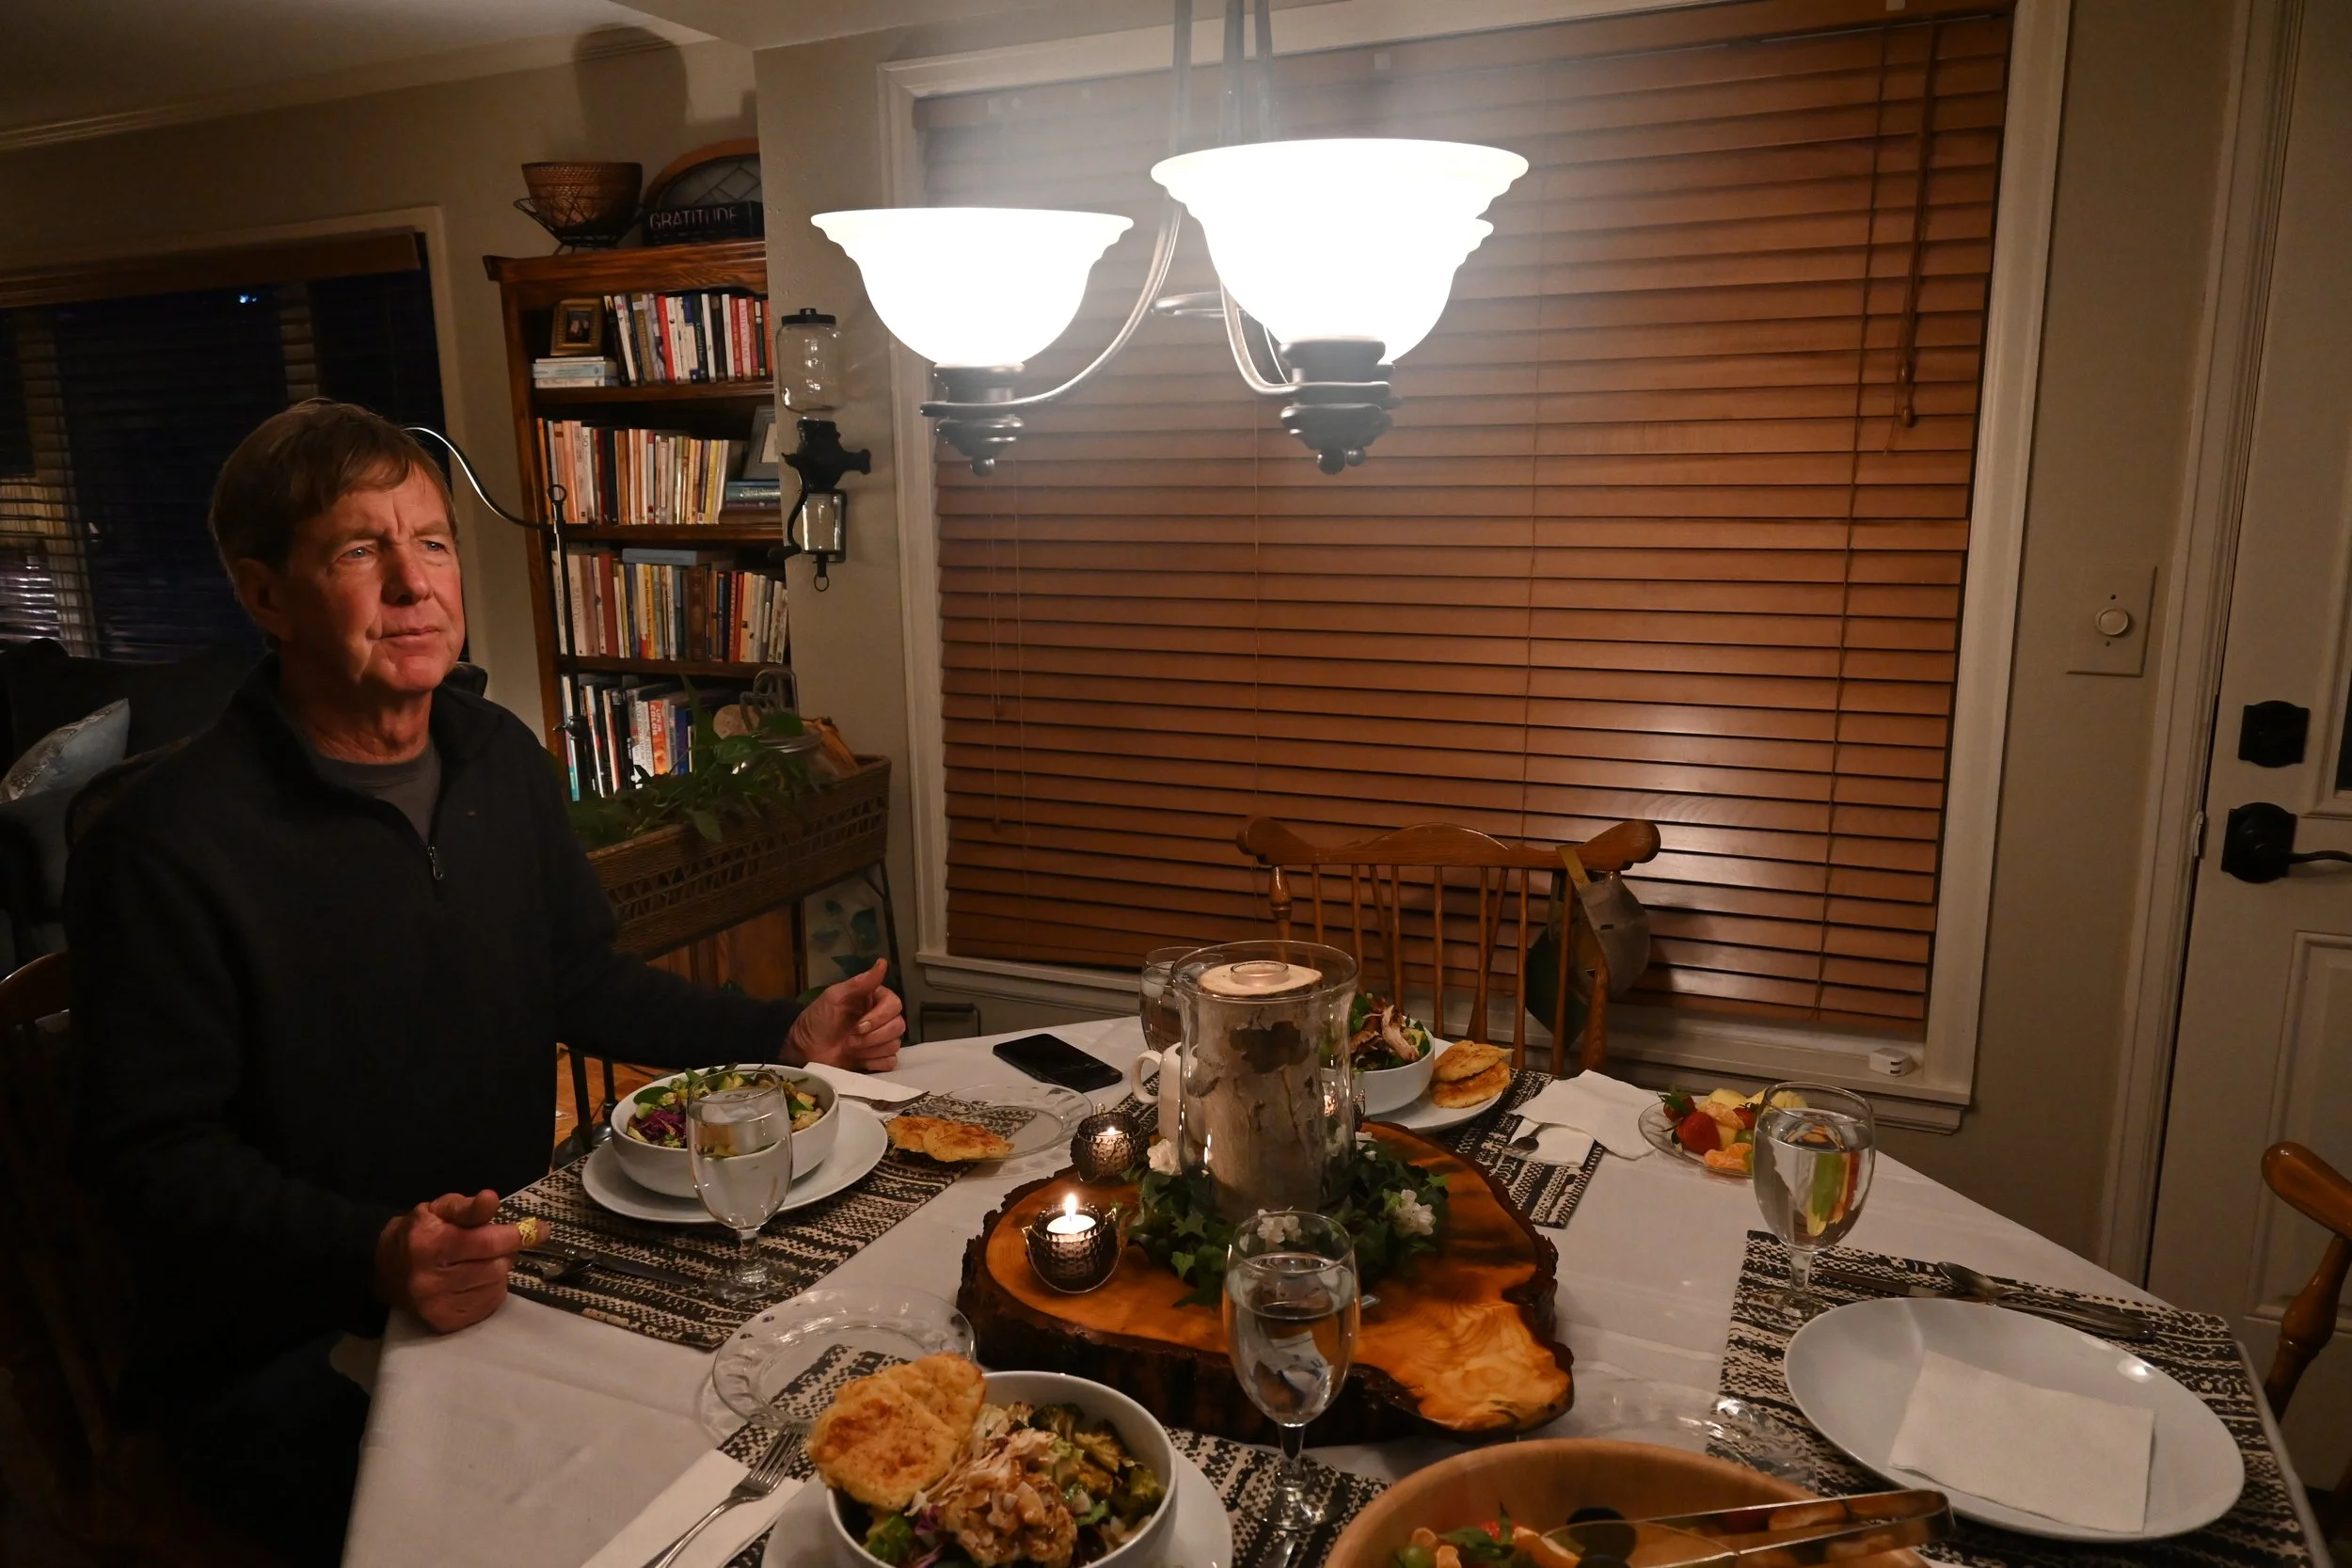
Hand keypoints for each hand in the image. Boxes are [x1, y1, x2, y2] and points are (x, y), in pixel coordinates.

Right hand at [374, 1189, 522, 1332]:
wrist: (384, 1272)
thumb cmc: (419, 1233)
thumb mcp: (438, 1209)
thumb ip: (466, 1207)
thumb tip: (491, 1199)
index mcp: (431, 1245)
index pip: (487, 1242)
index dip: (518, 1235)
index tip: (541, 1229)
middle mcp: (432, 1280)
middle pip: (496, 1265)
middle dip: (506, 1250)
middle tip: (499, 1243)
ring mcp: (438, 1305)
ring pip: (496, 1284)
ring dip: (498, 1269)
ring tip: (482, 1261)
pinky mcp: (445, 1323)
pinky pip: (488, 1304)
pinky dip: (491, 1289)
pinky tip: (477, 1279)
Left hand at [788, 958, 904, 1071]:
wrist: (804, 1050)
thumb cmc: (817, 1020)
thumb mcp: (834, 997)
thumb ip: (860, 982)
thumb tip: (882, 962)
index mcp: (874, 1000)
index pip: (895, 1004)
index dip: (880, 1017)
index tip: (859, 1025)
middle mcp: (881, 1018)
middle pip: (898, 1025)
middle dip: (873, 1036)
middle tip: (849, 1040)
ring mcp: (880, 1040)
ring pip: (895, 1044)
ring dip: (870, 1049)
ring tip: (849, 1048)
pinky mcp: (877, 1059)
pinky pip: (890, 1061)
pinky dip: (875, 1062)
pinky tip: (859, 1060)